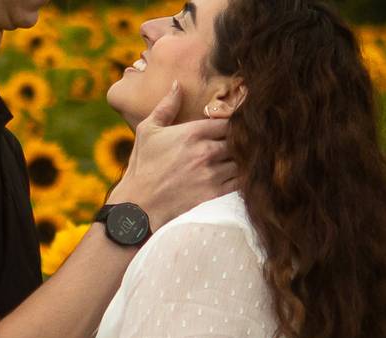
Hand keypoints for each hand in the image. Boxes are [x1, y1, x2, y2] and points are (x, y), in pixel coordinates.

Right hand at [108, 82, 236, 231]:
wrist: (139, 204)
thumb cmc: (142, 166)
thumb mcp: (148, 130)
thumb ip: (166, 106)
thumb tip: (178, 85)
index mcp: (192, 133)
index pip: (228, 120)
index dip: (235, 120)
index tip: (235, 122)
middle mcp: (205, 151)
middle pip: (239, 139)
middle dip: (242, 138)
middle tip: (246, 137)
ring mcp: (211, 173)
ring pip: (242, 159)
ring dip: (244, 157)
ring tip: (244, 154)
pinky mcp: (214, 192)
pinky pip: (240, 180)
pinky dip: (243, 175)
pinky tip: (240, 171)